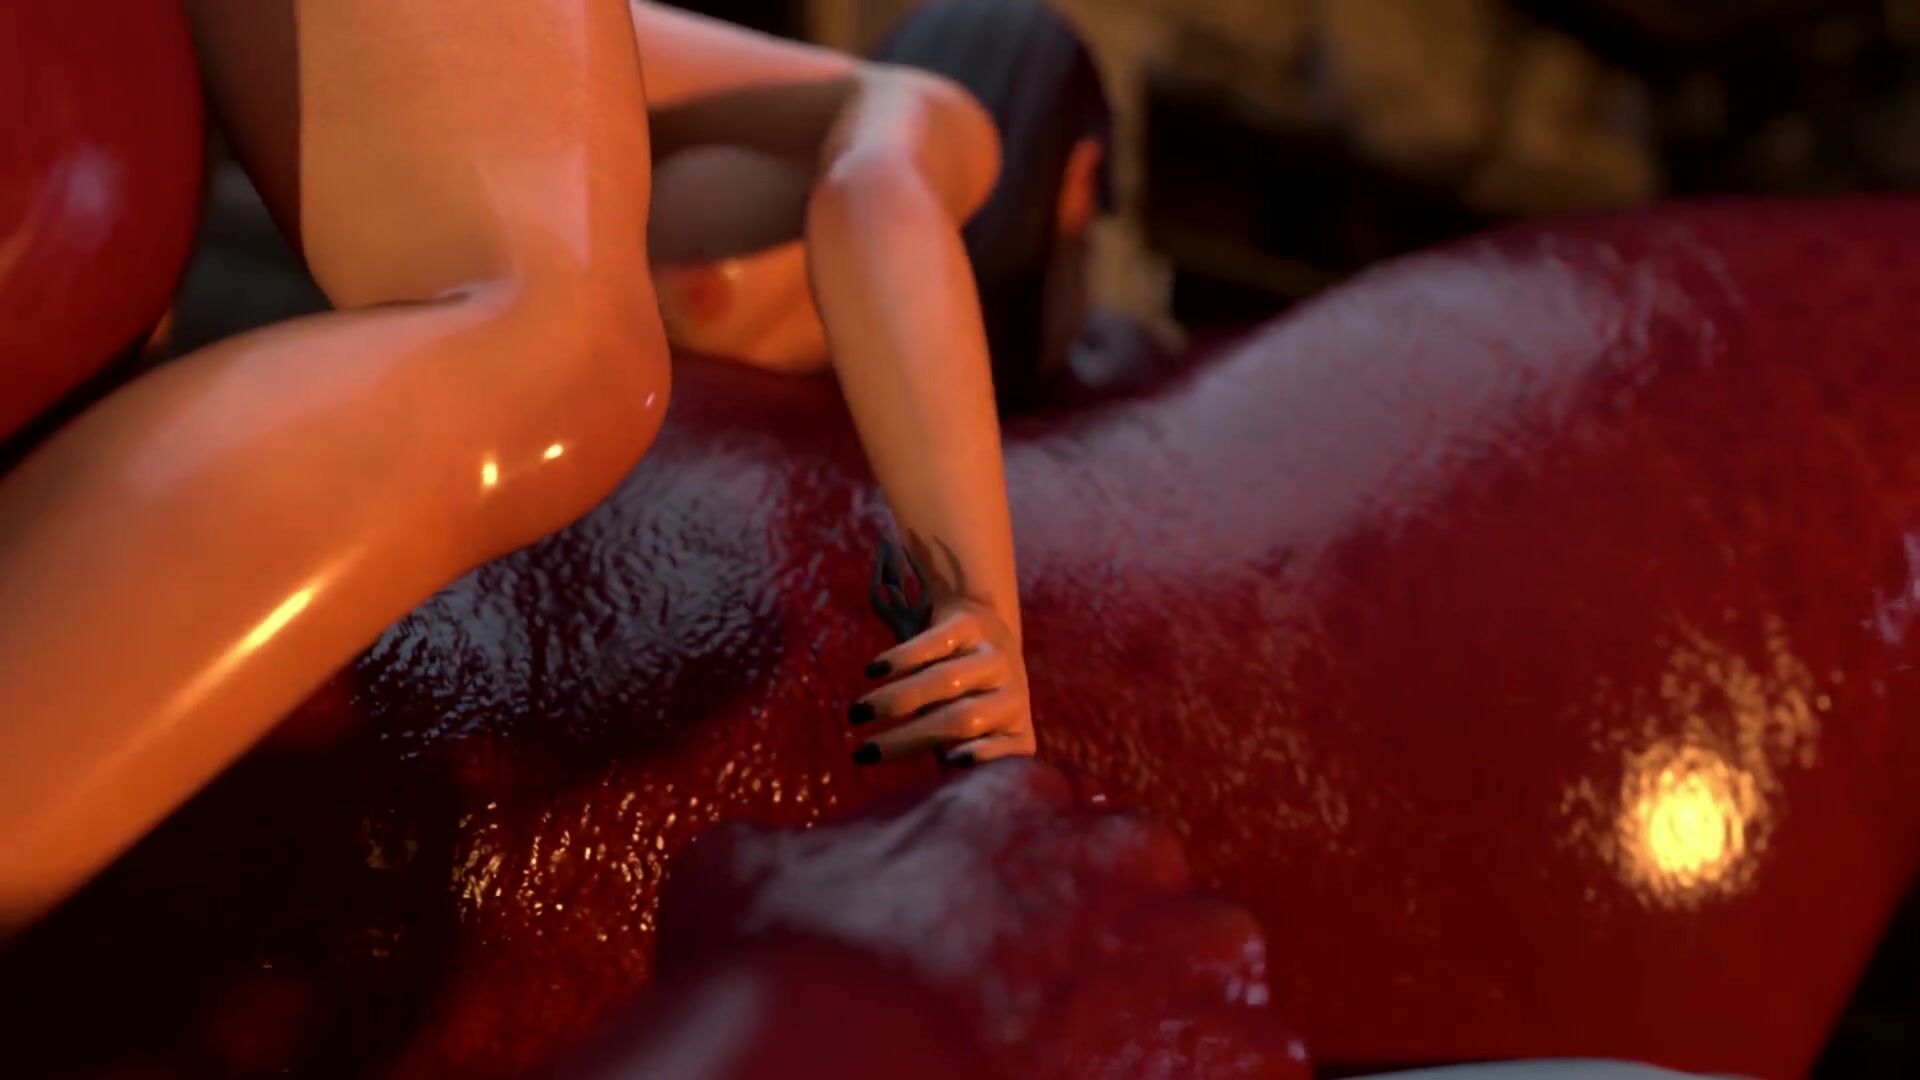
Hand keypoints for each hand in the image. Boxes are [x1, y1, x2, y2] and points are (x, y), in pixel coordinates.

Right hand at [849, 597, 1033, 766]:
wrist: (986, 626)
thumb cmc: (967, 701)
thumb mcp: (970, 737)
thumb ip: (951, 760)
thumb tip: (920, 798)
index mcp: (1017, 731)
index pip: (1008, 751)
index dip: (983, 756)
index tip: (951, 762)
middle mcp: (1013, 694)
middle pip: (962, 719)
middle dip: (909, 738)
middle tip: (862, 753)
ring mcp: (995, 656)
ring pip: (944, 681)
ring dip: (895, 699)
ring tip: (857, 714)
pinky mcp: (971, 624)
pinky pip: (935, 644)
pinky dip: (902, 658)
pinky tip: (874, 671)